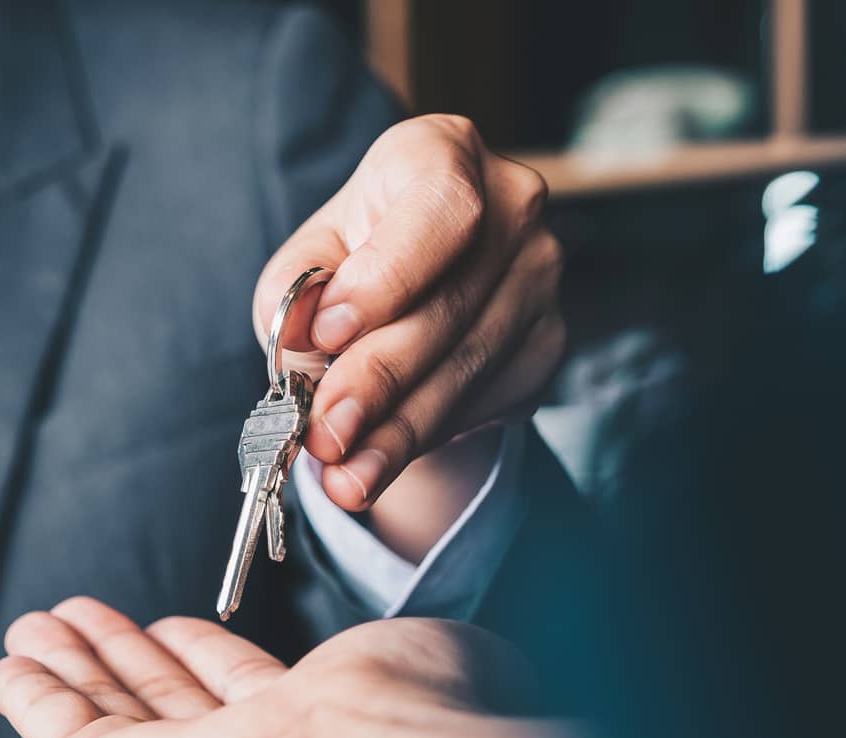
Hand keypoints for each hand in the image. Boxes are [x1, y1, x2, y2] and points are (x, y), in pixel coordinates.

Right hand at [0, 597, 528, 737]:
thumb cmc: (417, 733)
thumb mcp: (441, 663)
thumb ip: (429, 655)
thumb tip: (449, 653)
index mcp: (315, 733)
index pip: (241, 690)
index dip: (204, 654)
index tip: (175, 627)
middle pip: (161, 699)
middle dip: (121, 654)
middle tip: (82, 619)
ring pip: (105, 710)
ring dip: (70, 663)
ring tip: (39, 625)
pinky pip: (56, 730)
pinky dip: (29, 698)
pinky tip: (11, 670)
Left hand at [255, 114, 565, 512]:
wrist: (407, 300)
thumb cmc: (350, 265)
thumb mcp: (308, 262)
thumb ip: (296, 288)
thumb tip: (297, 325)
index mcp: (441, 153)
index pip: (441, 208)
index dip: (389, 277)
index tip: (329, 333)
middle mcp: (512, 203)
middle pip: (452, 302)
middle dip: (381, 379)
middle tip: (327, 432)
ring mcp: (541, 275)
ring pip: (470, 365)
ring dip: (401, 430)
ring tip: (345, 475)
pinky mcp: (549, 340)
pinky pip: (488, 401)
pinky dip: (427, 439)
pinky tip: (380, 463)